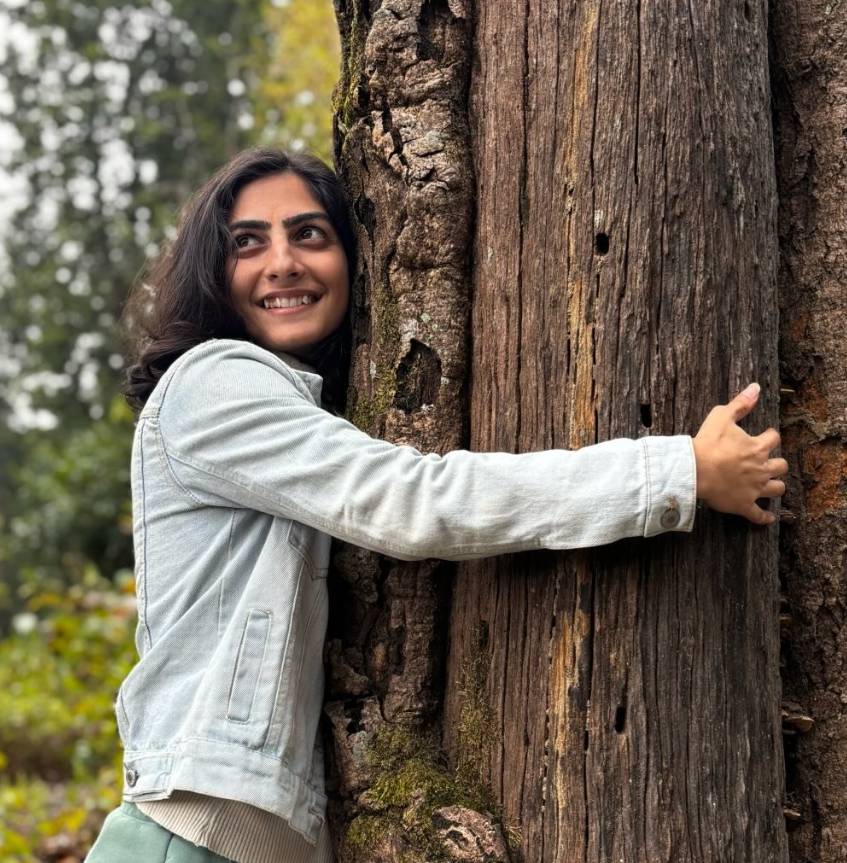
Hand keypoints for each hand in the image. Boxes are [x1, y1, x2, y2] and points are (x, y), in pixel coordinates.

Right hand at [692, 383, 787, 524]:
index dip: (770, 436)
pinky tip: (768, 517)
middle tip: (768, 462)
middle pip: (781, 466)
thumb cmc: (707, 443)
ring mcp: (754, 488)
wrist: (694, 470)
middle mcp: (761, 468)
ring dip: (776, 486)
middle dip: (777, 463)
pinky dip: (765, 517)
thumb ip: (740, 403)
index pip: (773, 439)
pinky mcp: (744, 505)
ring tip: (772, 485)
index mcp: (757, 447)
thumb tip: (755, 388)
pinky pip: (759, 515)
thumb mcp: (721, 416)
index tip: (766, 435)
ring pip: (777, 489)